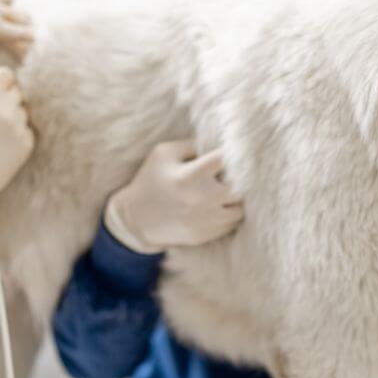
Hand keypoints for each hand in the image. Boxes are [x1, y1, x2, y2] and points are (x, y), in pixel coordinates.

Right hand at [0, 67, 34, 195]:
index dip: (0, 79)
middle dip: (6, 96)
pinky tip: (2, 144)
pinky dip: (17, 133)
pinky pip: (26, 129)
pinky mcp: (27, 144)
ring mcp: (19, 128)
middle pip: (16, 91)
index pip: (4, 74)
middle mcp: (6, 112)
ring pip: (22, 111)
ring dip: (12, 115)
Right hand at [105, 140, 243, 253]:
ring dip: (237, 199)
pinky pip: (231, 224)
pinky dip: (229, 214)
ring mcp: (206, 220)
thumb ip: (192, 145)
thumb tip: (219, 142)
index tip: (234, 151)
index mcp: (192, 175)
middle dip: (239, 179)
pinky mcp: (206, 235)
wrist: (135, 220)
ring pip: (241, 208)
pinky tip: (218, 206)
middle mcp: (203, 199)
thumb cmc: (150, 180)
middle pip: (241, 186)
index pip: (227, 158)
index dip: (234, 153)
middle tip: (232, 174)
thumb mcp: (163, 154)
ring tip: (226, 191)